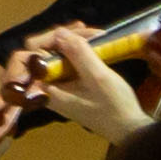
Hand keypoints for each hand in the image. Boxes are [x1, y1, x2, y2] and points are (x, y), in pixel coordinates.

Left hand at [16, 26, 150, 142]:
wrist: (129, 129)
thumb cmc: (114, 106)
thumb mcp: (97, 76)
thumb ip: (77, 53)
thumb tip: (59, 32)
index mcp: (46, 89)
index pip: (30, 56)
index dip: (47, 39)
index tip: (71, 32)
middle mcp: (46, 88)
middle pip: (42, 52)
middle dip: (63, 37)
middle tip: (86, 30)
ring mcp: (58, 87)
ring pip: (55, 55)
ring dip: (72, 41)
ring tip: (95, 34)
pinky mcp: (69, 86)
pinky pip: (66, 62)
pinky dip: (77, 50)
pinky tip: (92, 42)